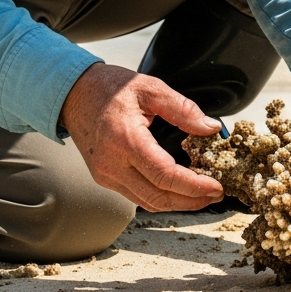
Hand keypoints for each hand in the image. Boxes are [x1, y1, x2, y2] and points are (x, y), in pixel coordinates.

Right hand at [59, 62, 224, 210]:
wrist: (74, 93)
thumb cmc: (110, 88)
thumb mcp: (151, 88)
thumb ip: (183, 109)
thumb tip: (210, 128)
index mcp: (125, 140)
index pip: (164, 175)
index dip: (194, 186)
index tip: (216, 187)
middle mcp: (112, 164)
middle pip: (157, 197)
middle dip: (191, 200)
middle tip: (216, 195)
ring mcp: (105, 174)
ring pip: (147, 201)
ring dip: (177, 203)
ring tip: (202, 195)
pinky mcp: (104, 177)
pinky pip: (136, 195)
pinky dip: (161, 196)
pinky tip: (178, 188)